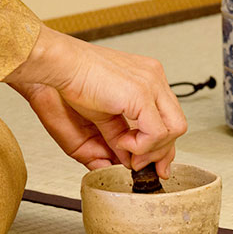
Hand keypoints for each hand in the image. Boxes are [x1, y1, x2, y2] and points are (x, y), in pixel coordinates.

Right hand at [5, 25, 186, 177]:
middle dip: (161, 152)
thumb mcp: (98, 121)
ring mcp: (151, 83)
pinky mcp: (142, 93)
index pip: (168, 118)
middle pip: (177, 124)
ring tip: (125, 148)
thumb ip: (116, 140)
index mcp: (145, 80)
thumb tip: (125, 162)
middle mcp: (153, 79)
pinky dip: (143, 146)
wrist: (55, 68)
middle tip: (139, 165)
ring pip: (175, 129)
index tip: (156, 166)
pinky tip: (123, 142)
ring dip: (151, 149)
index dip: (163, 145)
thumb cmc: (68, 85)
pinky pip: (158, 132)